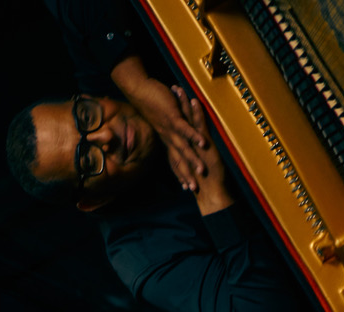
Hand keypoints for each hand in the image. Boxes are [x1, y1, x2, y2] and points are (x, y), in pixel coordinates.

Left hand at [110, 57, 205, 189]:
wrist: (140, 90)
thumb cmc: (153, 103)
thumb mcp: (163, 122)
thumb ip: (171, 131)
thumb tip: (176, 138)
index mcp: (166, 139)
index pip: (174, 161)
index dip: (180, 174)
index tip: (186, 188)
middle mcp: (168, 138)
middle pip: (178, 160)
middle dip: (186, 175)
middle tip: (194, 189)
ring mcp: (170, 128)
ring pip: (183, 148)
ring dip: (192, 160)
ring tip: (201, 171)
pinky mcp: (173, 117)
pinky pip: (185, 129)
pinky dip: (194, 136)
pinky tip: (203, 143)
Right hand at [172, 86, 231, 214]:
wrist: (213, 195)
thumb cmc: (208, 185)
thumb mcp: (198, 171)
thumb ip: (192, 164)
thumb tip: (190, 160)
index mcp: (182, 151)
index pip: (174, 132)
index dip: (168, 117)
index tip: (162, 104)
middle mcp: (184, 146)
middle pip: (176, 121)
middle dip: (171, 106)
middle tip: (166, 89)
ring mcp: (194, 145)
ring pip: (185, 121)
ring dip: (181, 104)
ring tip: (177, 88)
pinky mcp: (204, 145)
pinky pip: (198, 125)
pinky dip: (196, 113)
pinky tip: (194, 100)